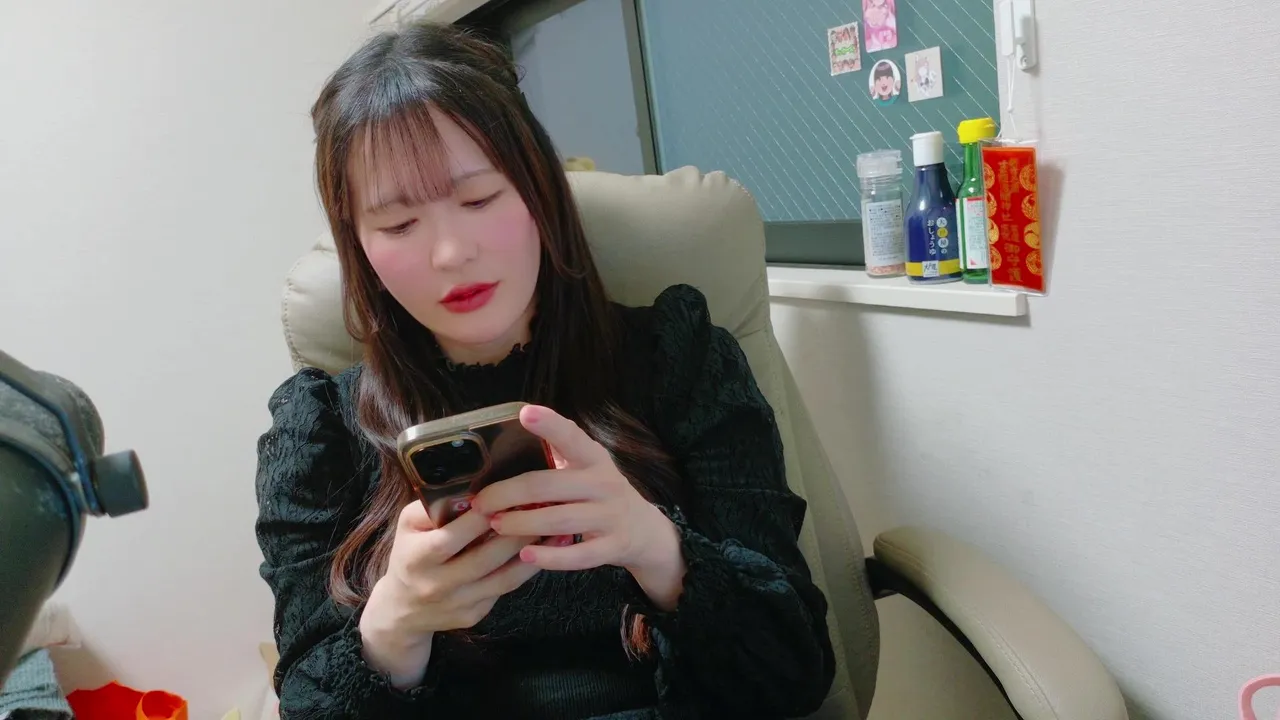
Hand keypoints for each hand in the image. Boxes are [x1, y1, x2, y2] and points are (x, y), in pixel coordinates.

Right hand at [360, 502, 539, 686]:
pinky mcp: (475, 615)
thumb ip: (432, 507)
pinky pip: (505, 589)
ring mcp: (458, 603)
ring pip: (505, 578)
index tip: (508, 495)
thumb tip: (470, 492)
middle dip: (517, 532)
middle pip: (486, 558)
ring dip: (533, 553)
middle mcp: (438, 584)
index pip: (454, 536)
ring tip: (557, 530)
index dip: (482, 517)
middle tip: (543, 509)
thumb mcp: (408, 526)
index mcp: (418, 558)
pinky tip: (546, 551)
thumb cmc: (410, 554)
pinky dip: (527, 569)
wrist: (403, 609)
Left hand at [471, 405, 686, 609]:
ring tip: (495, 526)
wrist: (645, 531)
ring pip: (560, 520)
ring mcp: (611, 516)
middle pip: (550, 485)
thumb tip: (515, 427)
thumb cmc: (602, 493)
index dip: (550, 425)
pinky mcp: (614, 546)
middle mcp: (605, 484)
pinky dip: (551, 557)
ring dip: (523, 523)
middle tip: (481, 502)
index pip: (572, 436)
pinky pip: (579, 555)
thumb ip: (559, 450)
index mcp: (594, 459)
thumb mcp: (588, 466)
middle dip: (510, 494)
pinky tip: (526, 556)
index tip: (525, 413)